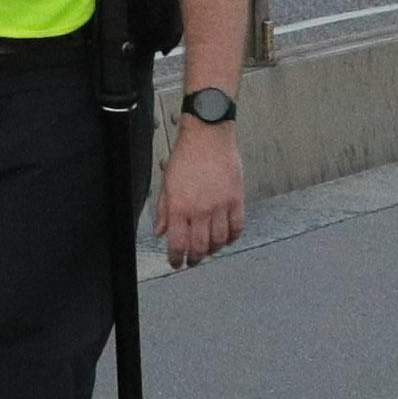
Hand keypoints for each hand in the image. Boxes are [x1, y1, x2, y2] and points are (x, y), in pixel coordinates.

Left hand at [157, 112, 245, 266]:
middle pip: (200, 247)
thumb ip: (164, 210)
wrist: (208, 135)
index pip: (178, 243)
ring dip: (213, 250)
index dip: (176, 258)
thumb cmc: (187, 155)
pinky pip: (237, 226)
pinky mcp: (236, 199)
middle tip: (192, 262)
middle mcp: (201, 209)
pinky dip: (232, 237)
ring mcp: (221, 205)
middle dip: (194, 259)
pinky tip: (227, 239)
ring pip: (219, 240)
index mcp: (180, 207)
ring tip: (209, 251)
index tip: (176, 263)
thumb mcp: (167, 183)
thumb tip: (160, 232)